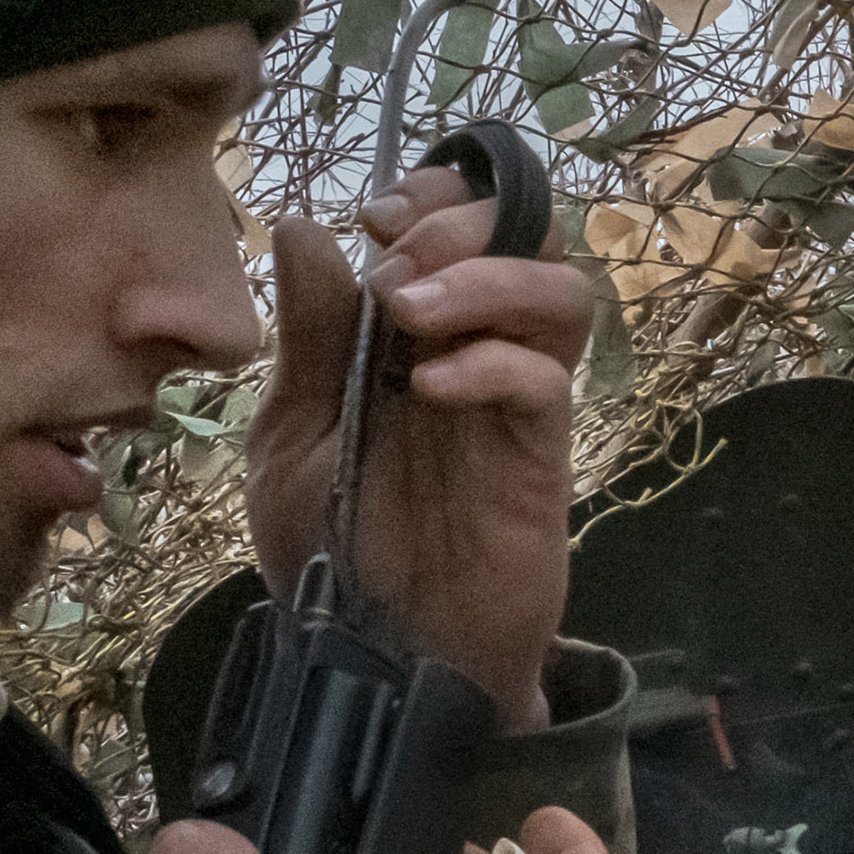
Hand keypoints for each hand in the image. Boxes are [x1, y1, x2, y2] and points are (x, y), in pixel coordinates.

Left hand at [244, 167, 593, 729]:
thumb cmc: (336, 550)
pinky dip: (492, 364)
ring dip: (488, 280)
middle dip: (462, 224)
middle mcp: (478, 355)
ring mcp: (515, 407)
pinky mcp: (540, 462)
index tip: (378, 217)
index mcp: (416, 336)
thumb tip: (309, 226)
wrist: (378, 658)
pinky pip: (547, 384)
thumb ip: (308, 335)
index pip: (464, 224)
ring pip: (562, 296)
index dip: (437, 194)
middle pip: (530, 238)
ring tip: (414, 311)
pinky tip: (429, 388)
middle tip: (397, 268)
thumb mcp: (290, 432)